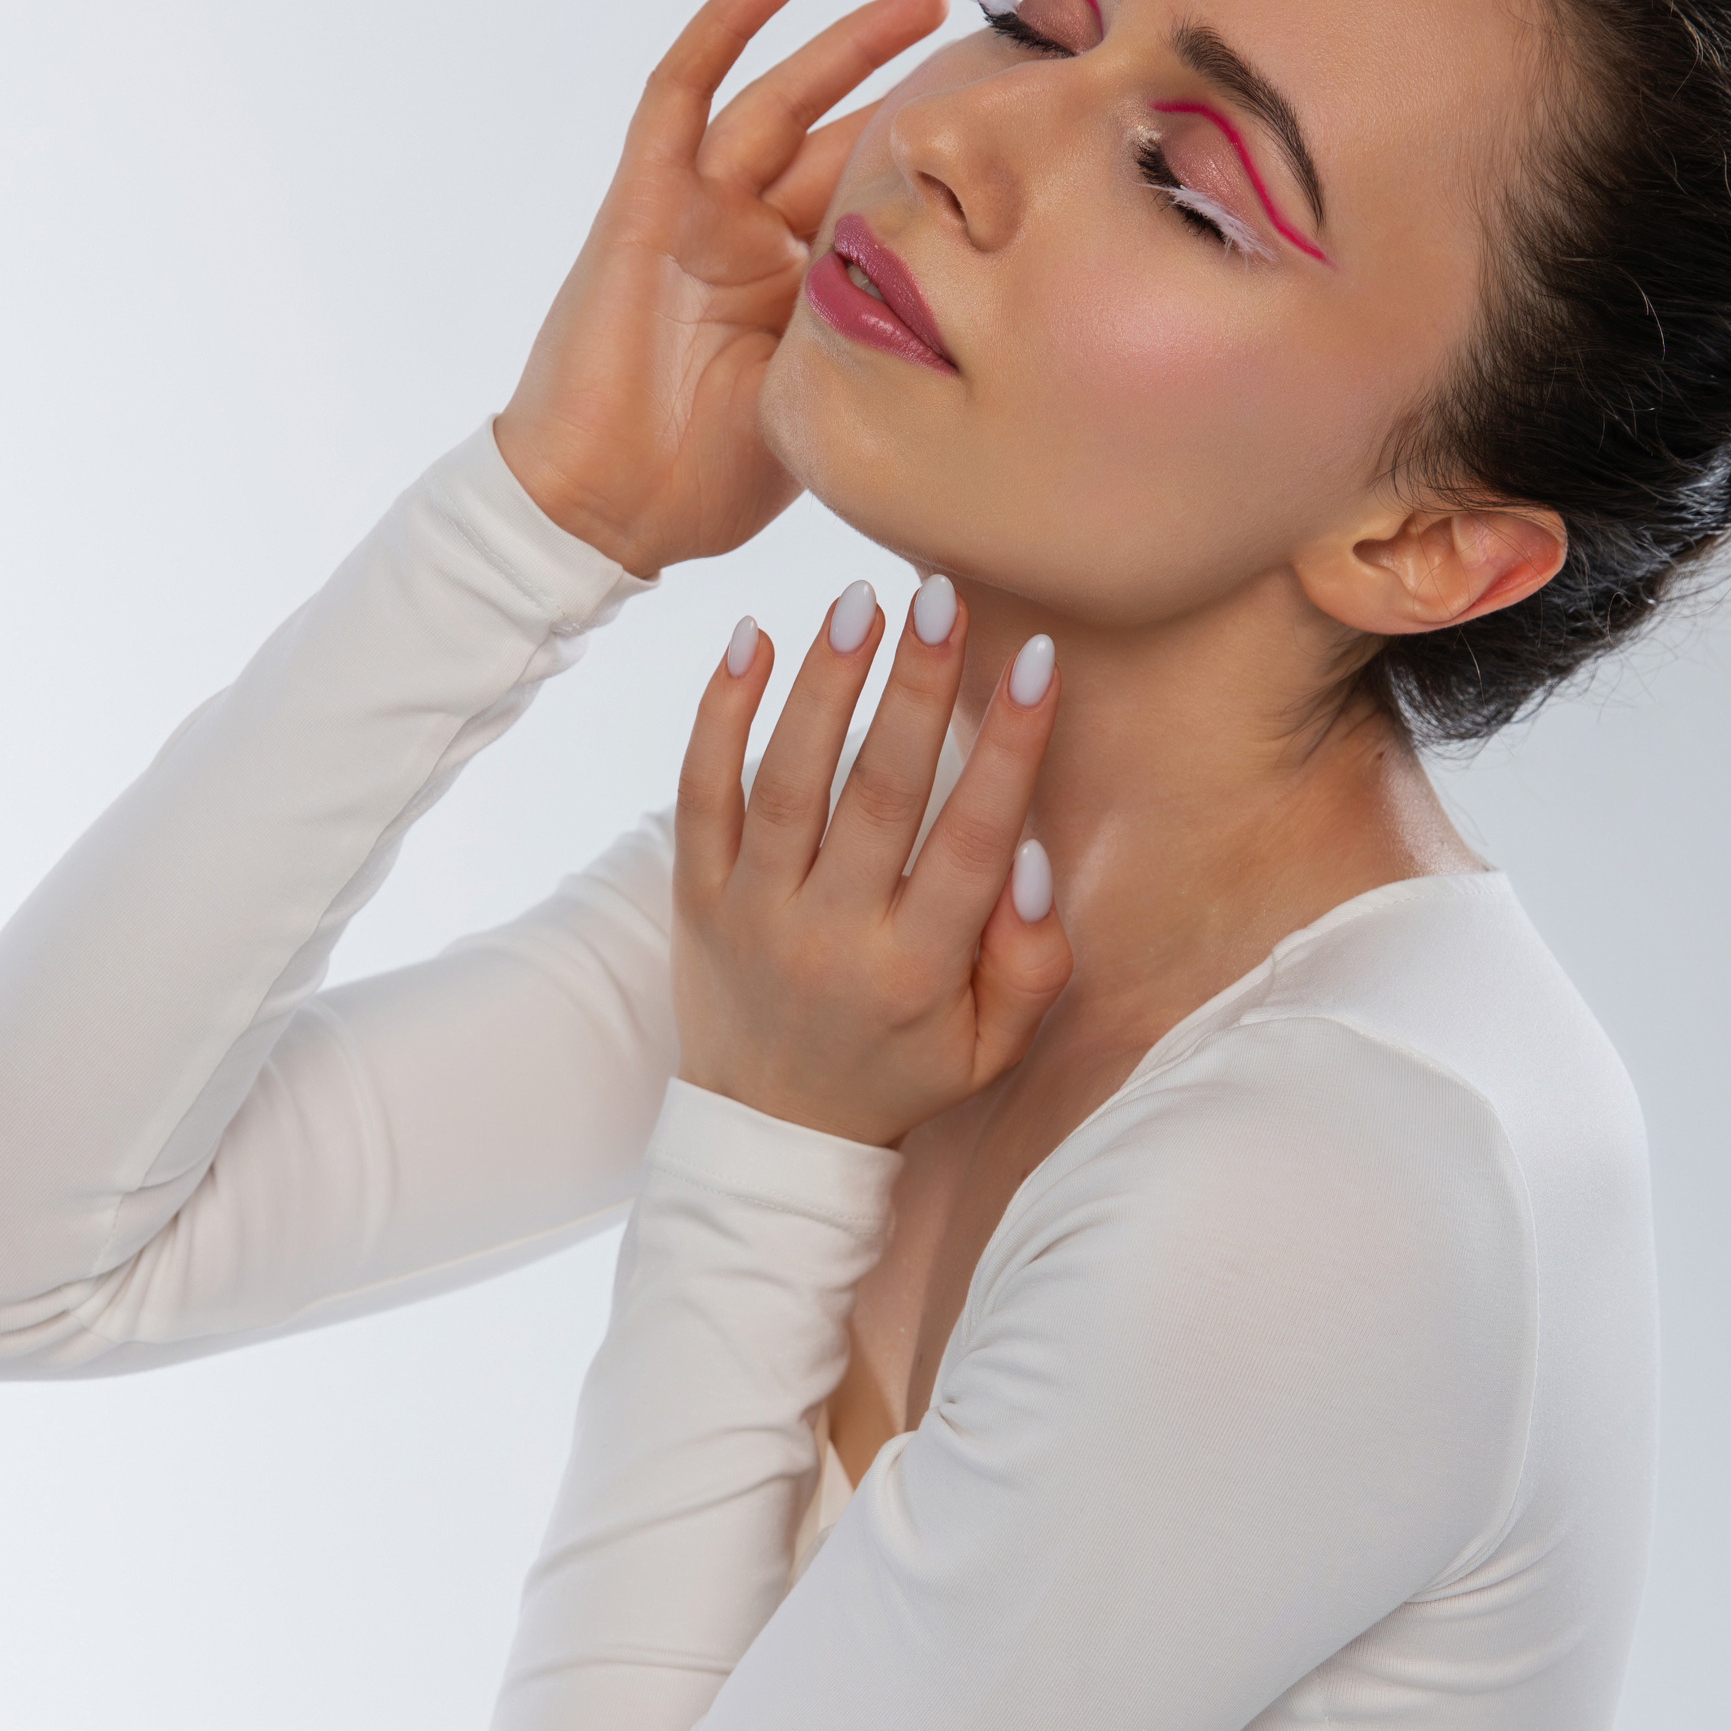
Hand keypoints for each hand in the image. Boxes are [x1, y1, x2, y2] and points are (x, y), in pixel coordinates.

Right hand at [494, 0, 948, 575]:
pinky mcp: (644, 197)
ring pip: (781, 99)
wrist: (603, 508)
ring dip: (848, 41)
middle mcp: (752, 237)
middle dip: (913, 89)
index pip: (877, 202)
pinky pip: (683, 92)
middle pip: (841, 137)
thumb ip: (878, 352)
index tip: (1023, 134)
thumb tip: (983, 334)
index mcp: (798, 289)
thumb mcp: (826, 407)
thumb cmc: (704, 480)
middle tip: (996, 41)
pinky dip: (725, 24)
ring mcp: (698, 211)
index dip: (940, 167)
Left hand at [672, 580, 1073, 1147]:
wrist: (768, 1134)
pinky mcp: (694, 896)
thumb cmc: (899, 1069)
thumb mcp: (991, 1048)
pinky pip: (700, 793)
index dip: (1009, 749)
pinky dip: (720, 715)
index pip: (973, 842)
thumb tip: (1034, 859)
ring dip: (823, 684)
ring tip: (860, 601)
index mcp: (916, 973)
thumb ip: (1032, 963)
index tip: (1036, 661)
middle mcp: (829, 938)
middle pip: (878, 796)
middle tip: (940, 596)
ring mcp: (752, 913)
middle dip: (914, 690)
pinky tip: (750, 639)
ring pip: (787, 781)